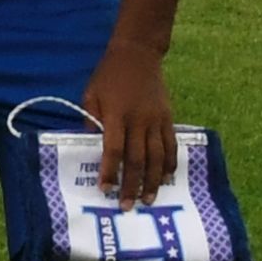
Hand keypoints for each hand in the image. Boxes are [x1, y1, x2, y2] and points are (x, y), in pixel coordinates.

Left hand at [78, 39, 175, 207]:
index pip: (113, 149)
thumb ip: (91, 120)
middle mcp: (139, 120)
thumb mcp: (90, 95)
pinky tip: (167, 178)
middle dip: (133, 185)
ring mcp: (157, 120)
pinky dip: (170, 164)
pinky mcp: (169, 118)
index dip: (109, 171)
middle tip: (127, 206)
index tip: (104, 189)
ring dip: (154, 181)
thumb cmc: (108, 76)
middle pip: (138, 159)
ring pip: (158, 157)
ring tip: (149, 199)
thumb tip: (90, 145)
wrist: (137, 55)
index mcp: (116, 115)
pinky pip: (171, 145)